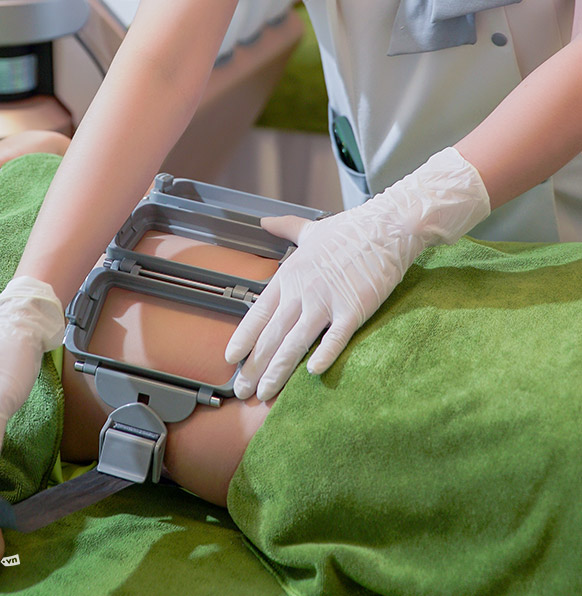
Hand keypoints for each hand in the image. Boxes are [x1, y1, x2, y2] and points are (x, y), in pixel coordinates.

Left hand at [225, 147, 489, 400]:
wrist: (386, 227)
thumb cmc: (349, 229)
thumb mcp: (310, 229)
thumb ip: (284, 228)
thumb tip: (264, 221)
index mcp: (289, 275)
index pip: (258, 313)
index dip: (243, 339)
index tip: (230, 359)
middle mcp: (302, 291)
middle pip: (271, 336)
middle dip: (253, 367)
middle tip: (242, 390)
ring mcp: (326, 302)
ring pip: (294, 343)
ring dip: (277, 371)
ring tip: (264, 394)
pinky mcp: (353, 310)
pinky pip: (334, 339)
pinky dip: (323, 356)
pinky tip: (312, 374)